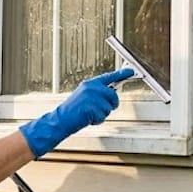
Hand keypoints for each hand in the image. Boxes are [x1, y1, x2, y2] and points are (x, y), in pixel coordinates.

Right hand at [19, 67, 133, 157]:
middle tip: (98, 109)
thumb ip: (98, 92)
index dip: (122, 74)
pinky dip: (97, 120)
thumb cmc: (72, 110)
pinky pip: (103, 116)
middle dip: (110, 104)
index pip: (109, 77)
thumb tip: (112, 93)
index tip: (131, 71)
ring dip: (101, 114)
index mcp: (90, 84)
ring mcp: (93, 98)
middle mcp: (92, 88)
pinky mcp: (93, 107)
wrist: (61, 119)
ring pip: (109, 108)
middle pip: (113, 95)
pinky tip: (87, 118)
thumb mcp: (84, 96)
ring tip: (89, 113)